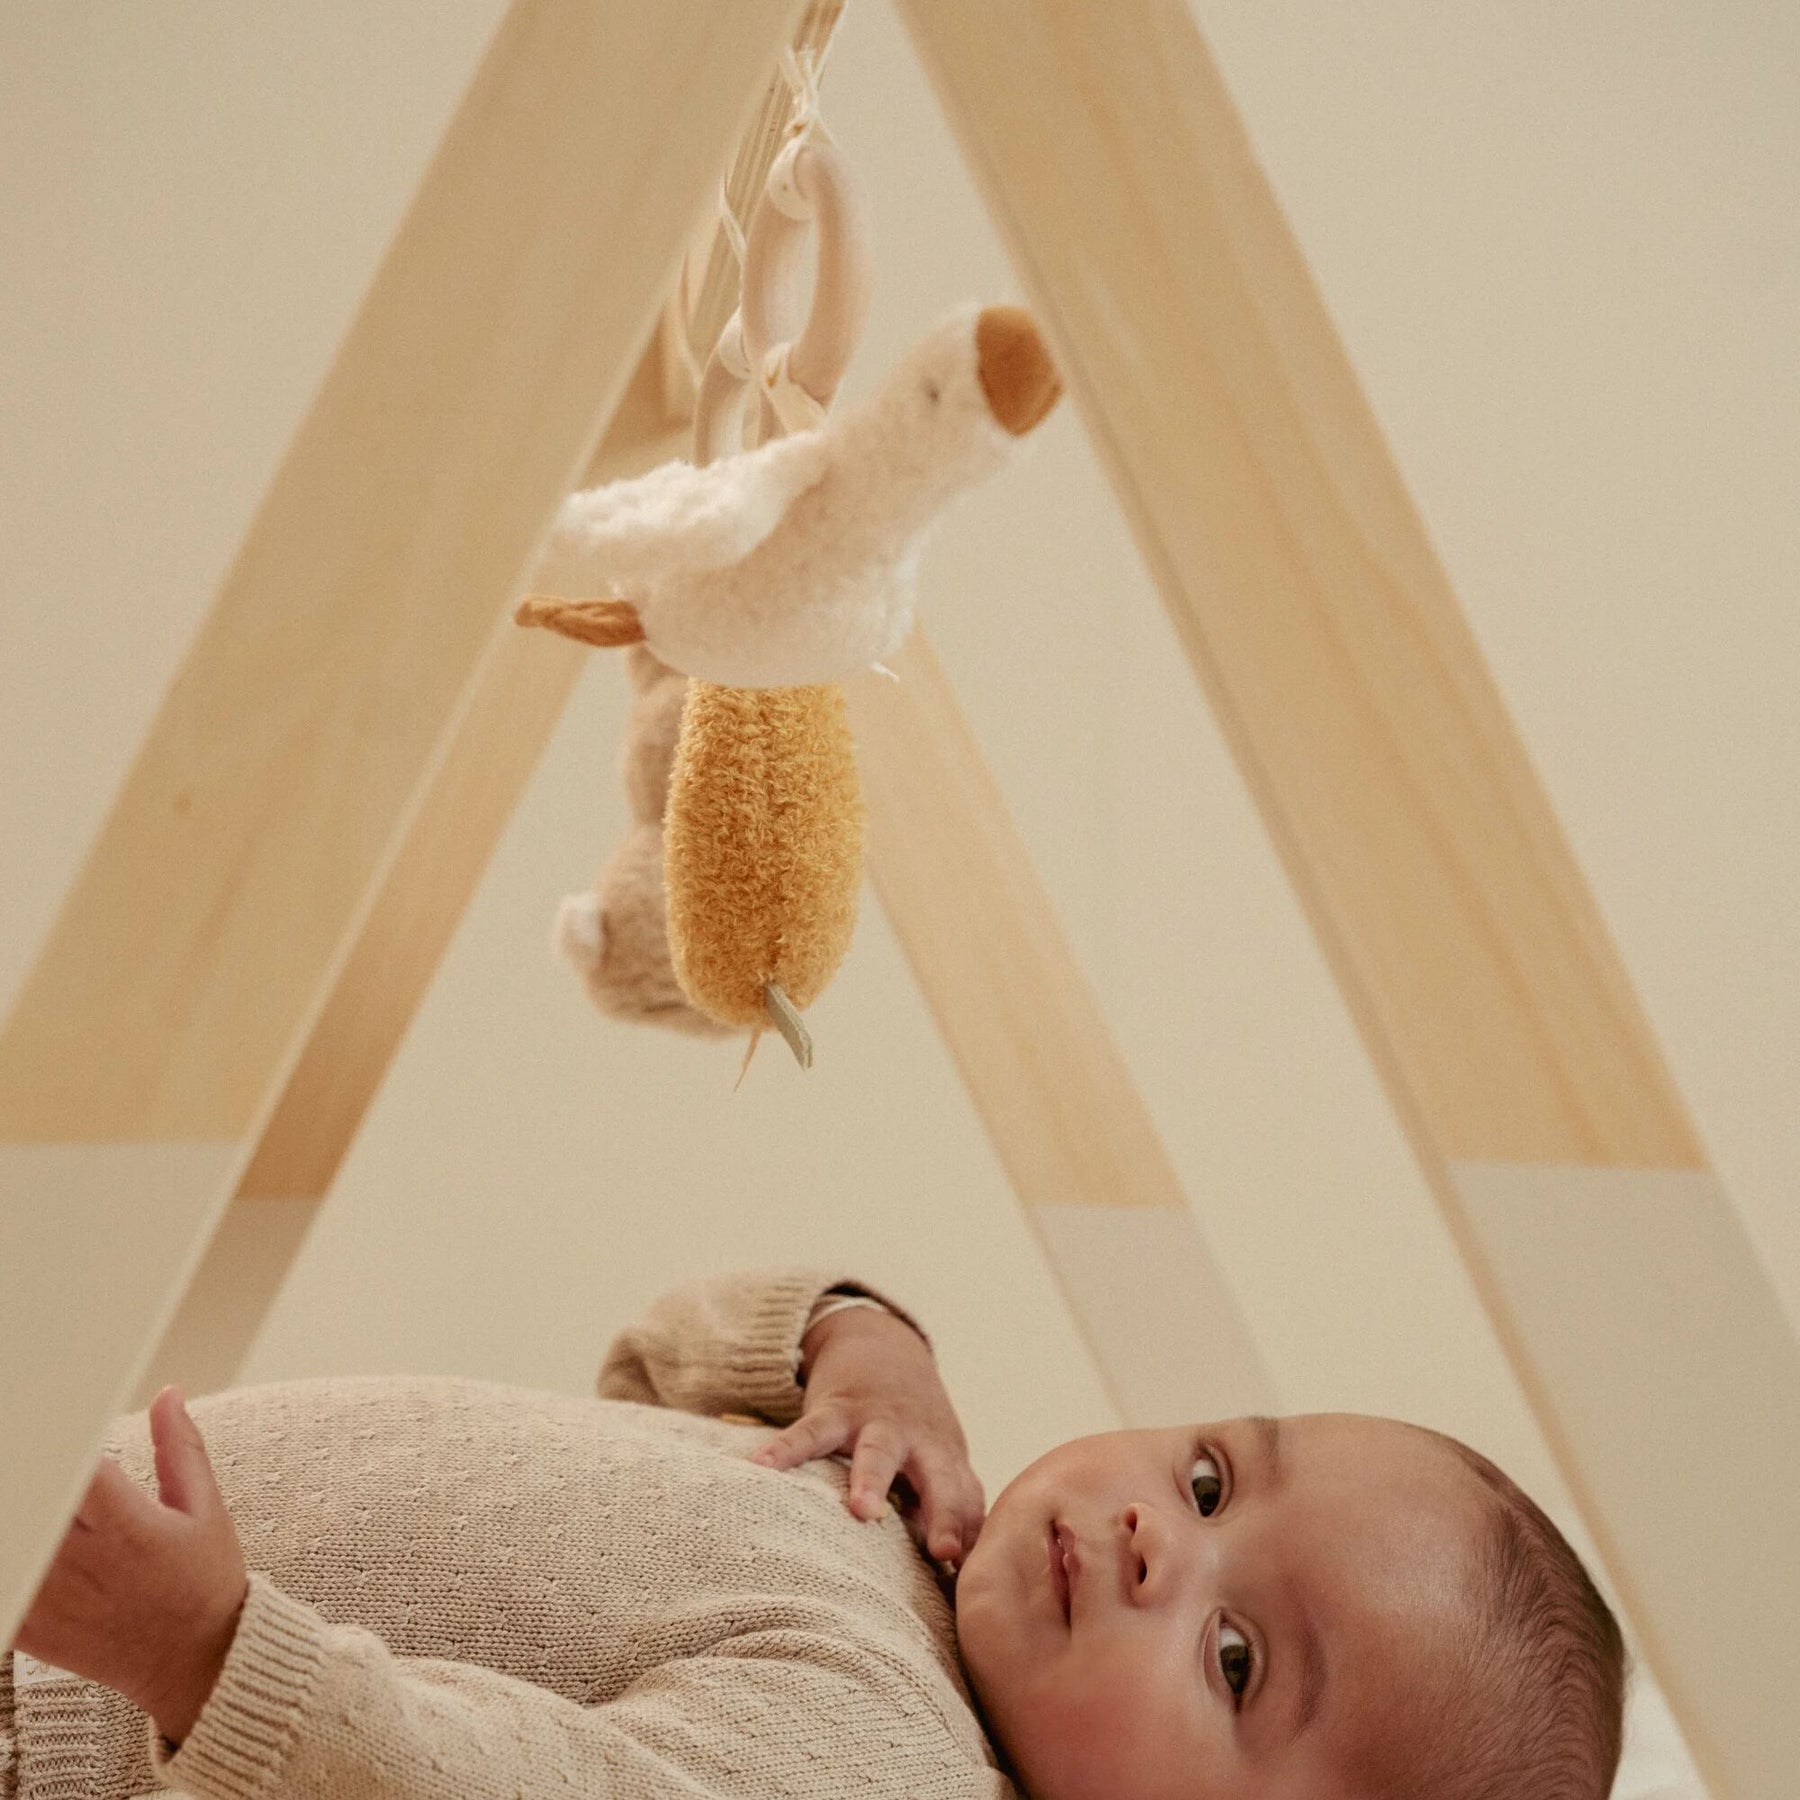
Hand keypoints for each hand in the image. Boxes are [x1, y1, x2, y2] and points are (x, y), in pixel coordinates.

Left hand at [8, 1386, 248, 1744]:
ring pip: (12, 1541)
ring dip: (18, 1514)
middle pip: (32, 1501)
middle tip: (31, 1457)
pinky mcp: (30, 1631)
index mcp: (130, 1529)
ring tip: (28, 1494)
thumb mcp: (206, 1509)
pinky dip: (9, 1560)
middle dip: (29, 1473)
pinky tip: (26, 1542)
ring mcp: (50, 1601)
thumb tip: (167, 1395)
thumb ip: (180, 1448)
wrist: (195, 1662)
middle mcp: (84, 1565)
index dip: (65, 1444)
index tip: (61, 1427)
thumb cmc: (205, 1581)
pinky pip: (4, 1587)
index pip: (78, 1470)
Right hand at [750, 1303, 985, 1569]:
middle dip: (944, 1511)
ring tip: (861, 1510)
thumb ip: (954, 1508)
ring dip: (872, 1481)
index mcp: (945, 1460)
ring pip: (877, 1452)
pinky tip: (760, 1467)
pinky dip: (785, 1450)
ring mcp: (876, 1422)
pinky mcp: (835, 1408)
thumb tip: (962, 1573)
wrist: (881, 1345)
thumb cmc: (914, 1427)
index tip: (969, 1572)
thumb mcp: (941, 1459)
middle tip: (943, 1550)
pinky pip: (809, 1431)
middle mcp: (917, 1442)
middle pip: (937, 1478)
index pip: (966, 1500)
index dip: (970, 1535)